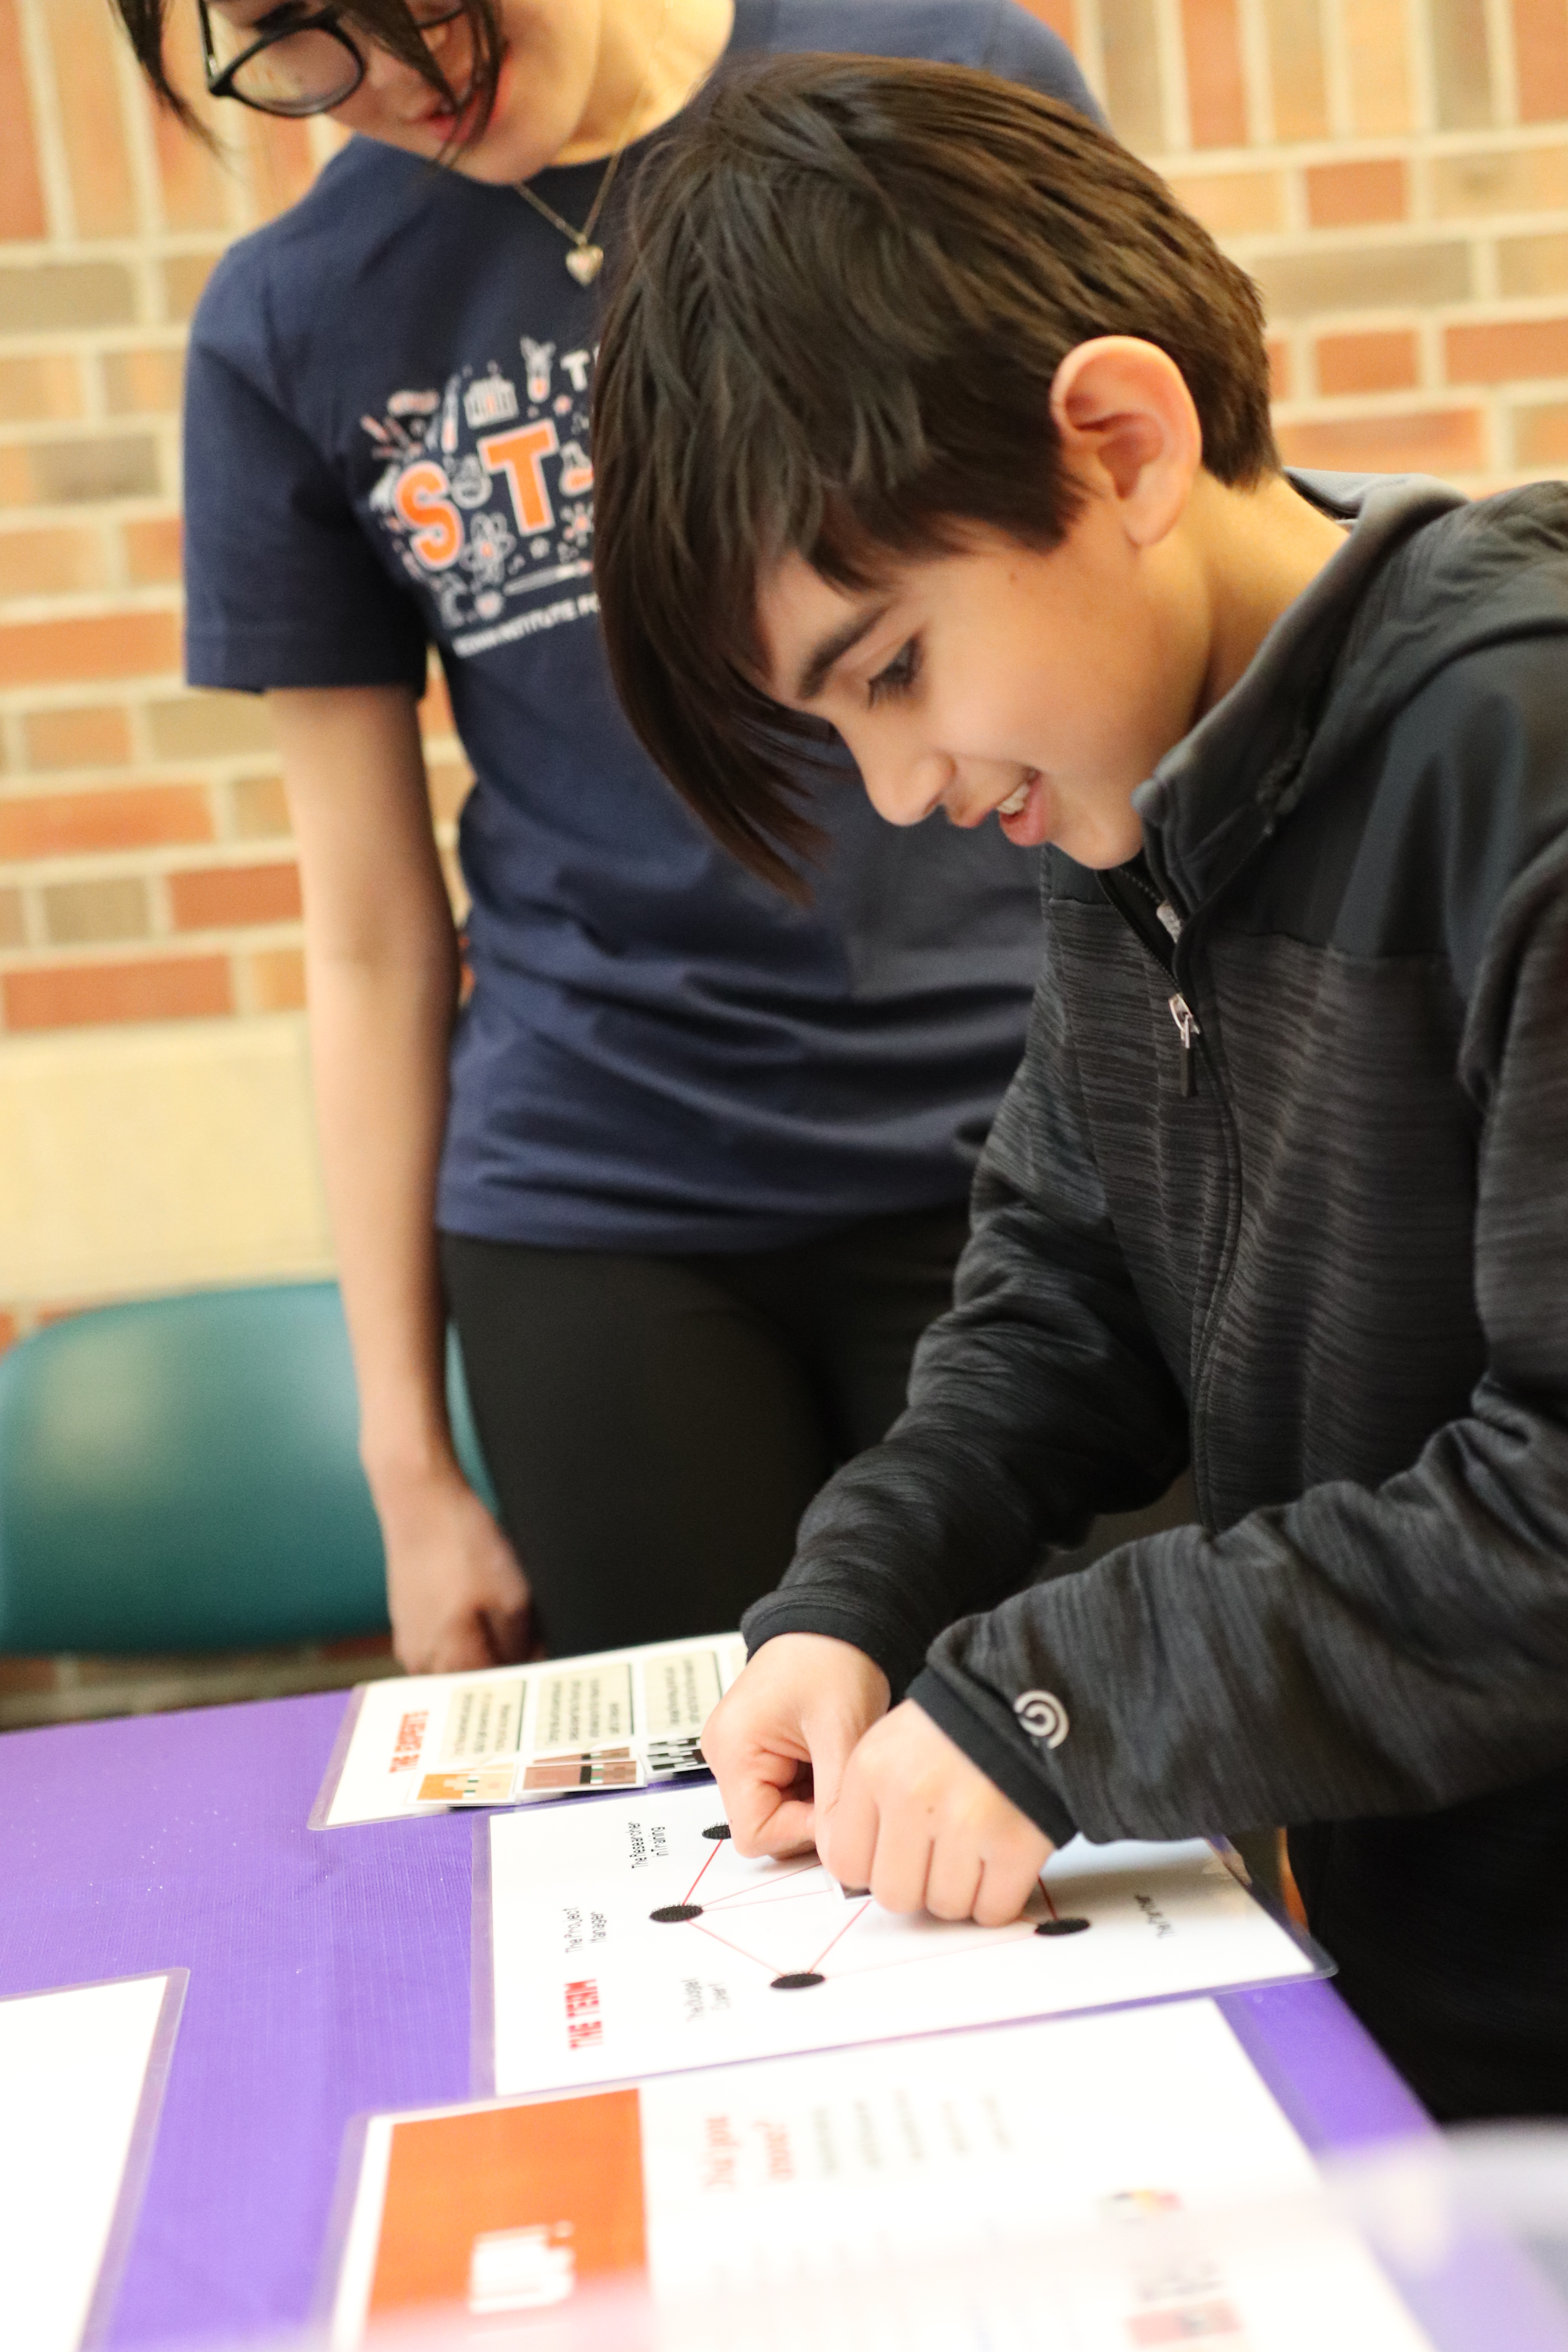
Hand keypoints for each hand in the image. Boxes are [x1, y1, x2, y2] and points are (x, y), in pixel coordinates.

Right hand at [377, 1464, 535, 1672]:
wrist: (418, 1499)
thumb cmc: (460, 1545)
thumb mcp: (512, 1596)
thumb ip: (524, 1643)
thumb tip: (537, 1669)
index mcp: (448, 1665)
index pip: (496, 1699)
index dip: (526, 1689)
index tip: (550, 1679)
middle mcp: (420, 1664)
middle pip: (474, 1685)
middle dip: (505, 1674)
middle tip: (537, 1653)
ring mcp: (410, 1641)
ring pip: (459, 1662)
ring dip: (486, 1653)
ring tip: (514, 1630)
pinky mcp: (408, 1619)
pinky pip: (444, 1640)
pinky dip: (466, 1633)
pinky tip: (481, 1609)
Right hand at [700, 1633, 890, 1858]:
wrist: (837, 1622)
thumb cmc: (832, 1658)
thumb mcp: (841, 1731)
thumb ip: (835, 1799)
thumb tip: (837, 1854)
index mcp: (732, 1749)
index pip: (756, 1833)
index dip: (802, 1831)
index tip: (840, 1809)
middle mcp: (727, 1755)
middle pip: (765, 1826)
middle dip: (810, 1815)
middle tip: (843, 1783)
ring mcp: (743, 1754)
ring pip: (779, 1812)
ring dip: (815, 1800)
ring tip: (838, 1762)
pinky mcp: (761, 1752)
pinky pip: (786, 1793)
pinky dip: (814, 1787)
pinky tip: (832, 1759)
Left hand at [819, 1699, 1054, 1925]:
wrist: (1027, 1696)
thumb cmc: (956, 1724)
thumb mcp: (889, 1743)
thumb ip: (865, 1805)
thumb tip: (861, 1873)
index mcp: (874, 1769)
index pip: (845, 1864)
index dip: (873, 1867)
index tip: (894, 1855)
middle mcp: (913, 1797)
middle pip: (895, 1895)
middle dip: (917, 1885)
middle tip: (938, 1856)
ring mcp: (966, 1822)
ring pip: (945, 1907)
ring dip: (960, 1891)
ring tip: (973, 1850)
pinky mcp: (1016, 1843)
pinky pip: (993, 1909)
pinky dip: (998, 1898)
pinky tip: (1000, 1862)